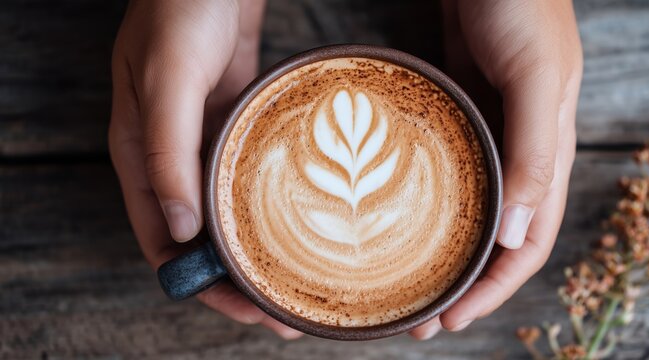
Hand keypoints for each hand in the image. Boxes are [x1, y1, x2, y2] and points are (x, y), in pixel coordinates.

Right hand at [109, 0, 301, 338]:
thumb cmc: (181, 10)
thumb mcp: (167, 80)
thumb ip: (167, 154)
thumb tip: (178, 231)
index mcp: (141, 157)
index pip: (163, 244)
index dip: (200, 284)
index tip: (245, 309)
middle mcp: (173, 159)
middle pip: (200, 240)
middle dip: (238, 280)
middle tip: (284, 310)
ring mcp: (207, 144)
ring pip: (228, 214)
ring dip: (257, 249)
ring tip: (299, 280)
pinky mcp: (236, 125)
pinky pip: (249, 181)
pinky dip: (270, 208)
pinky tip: (303, 221)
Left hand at [410, 0, 581, 339]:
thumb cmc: (520, 4)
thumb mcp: (535, 74)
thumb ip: (533, 150)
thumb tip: (516, 236)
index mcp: (547, 151)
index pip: (529, 242)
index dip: (497, 288)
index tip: (455, 320)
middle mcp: (518, 152)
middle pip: (497, 238)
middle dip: (465, 284)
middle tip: (422, 319)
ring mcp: (485, 134)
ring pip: (470, 212)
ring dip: (444, 252)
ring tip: (408, 284)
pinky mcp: (456, 114)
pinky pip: (447, 175)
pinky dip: (428, 206)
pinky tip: (398, 218)